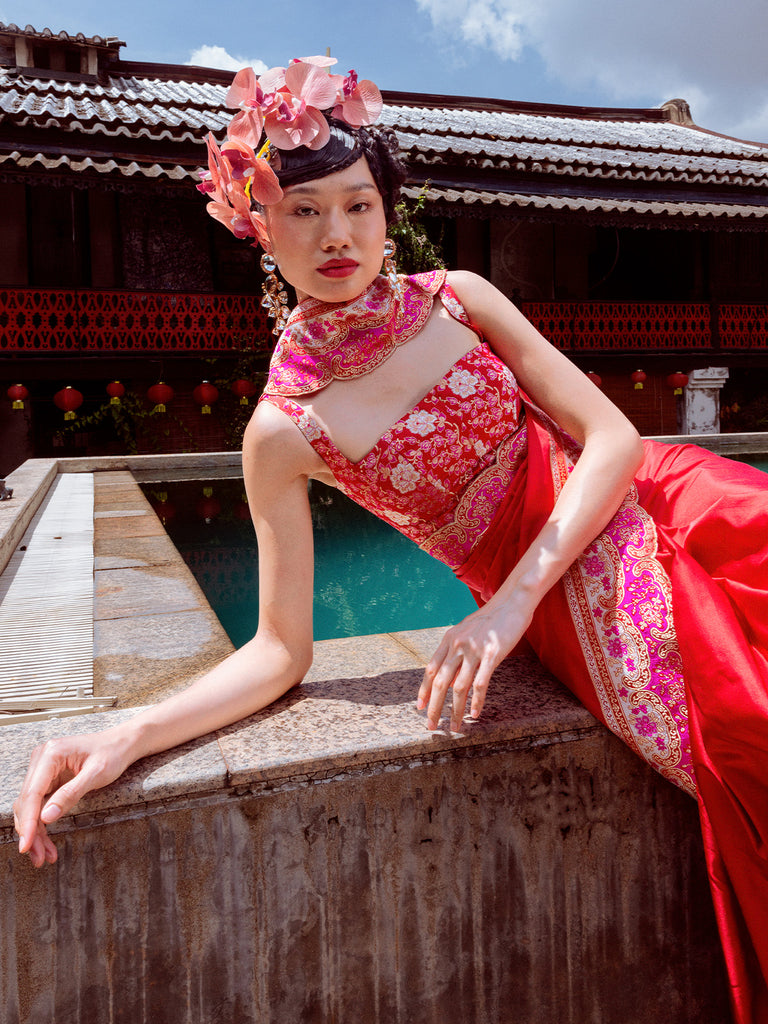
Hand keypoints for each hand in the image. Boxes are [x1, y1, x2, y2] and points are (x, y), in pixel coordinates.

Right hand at [13, 730, 131, 867]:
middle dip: (31, 832)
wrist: (122, 743)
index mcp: (51, 753)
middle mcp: (42, 759)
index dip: (28, 822)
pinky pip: (39, 804)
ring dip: (35, 832)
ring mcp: (43, 768)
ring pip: (30, 806)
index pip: (32, 794)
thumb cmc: (113, 753)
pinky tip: (47, 842)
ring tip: (44, 856)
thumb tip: (46, 817)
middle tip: (39, 858)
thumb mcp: (97, 774)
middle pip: (27, 802)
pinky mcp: (48, 778)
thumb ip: (71, 794)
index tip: (27, 845)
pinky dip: (42, 824)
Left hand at [417, 604, 531, 731]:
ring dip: (455, 710)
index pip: (430, 669)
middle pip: (440, 682)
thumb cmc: (491, 618)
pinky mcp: (492, 654)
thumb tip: (451, 675)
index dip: (424, 690)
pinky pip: (480, 683)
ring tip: (455, 726)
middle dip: (434, 707)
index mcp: (449, 639)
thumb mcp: (467, 631)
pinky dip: (476, 701)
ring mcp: (474, 650)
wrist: (512, 601)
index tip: (420, 708)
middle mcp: (457, 645)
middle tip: (431, 726)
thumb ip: (457, 650)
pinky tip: (475, 714)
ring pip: (459, 687)